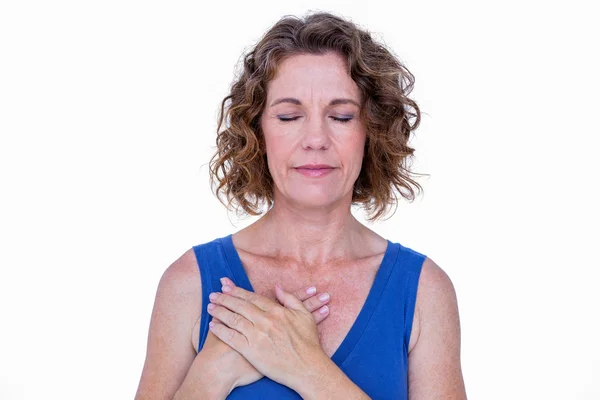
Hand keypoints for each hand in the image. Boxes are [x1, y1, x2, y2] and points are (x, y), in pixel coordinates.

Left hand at [207, 279, 328, 388]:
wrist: (307, 368)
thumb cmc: (308, 343)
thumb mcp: (304, 315)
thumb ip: (290, 299)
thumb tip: (277, 287)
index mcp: (276, 311)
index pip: (252, 297)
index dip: (237, 291)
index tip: (226, 286)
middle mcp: (264, 321)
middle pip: (240, 306)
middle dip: (225, 298)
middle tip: (213, 294)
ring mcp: (257, 335)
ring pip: (233, 319)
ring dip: (220, 312)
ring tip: (210, 306)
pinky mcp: (251, 351)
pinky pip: (231, 338)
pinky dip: (220, 330)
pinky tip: (212, 325)